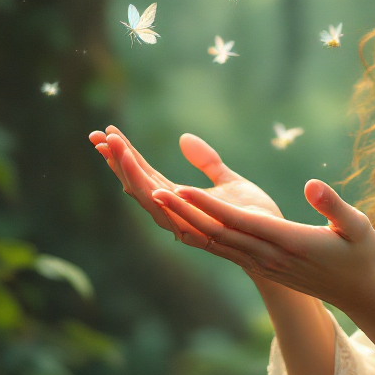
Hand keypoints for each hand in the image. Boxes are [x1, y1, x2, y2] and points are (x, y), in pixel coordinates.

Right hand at [89, 126, 280, 242]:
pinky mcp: (206, 232)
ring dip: (134, 175)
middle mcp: (176, 214)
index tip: (107, 133)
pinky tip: (156, 188)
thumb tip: (183, 138)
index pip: (143, 174)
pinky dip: (168, 203)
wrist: (277, 241)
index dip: (124, 154)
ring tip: (118, 148)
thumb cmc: (252, 213)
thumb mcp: (228, 179)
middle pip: (137, 185)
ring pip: (152, 200)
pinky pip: (182, 218)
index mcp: (178, 200)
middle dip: (117, 161)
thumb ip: (206, 161)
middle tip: (97, 136)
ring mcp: (187, 224)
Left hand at [149, 176, 374, 316]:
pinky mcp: (260, 266)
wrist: (359, 293)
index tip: (179, 187)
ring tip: (156, 200)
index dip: (207, 205)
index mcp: (288, 241)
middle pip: (217, 231)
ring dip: (184, 221)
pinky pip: (221, 250)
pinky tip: (180, 223)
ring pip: (214, 241)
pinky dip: (197, 234)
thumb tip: (311, 185)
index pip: (239, 221)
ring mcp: (261, 264)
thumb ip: (333, 206)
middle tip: (150, 189)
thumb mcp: (357, 226)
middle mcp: (267, 256)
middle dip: (183, 210)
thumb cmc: (361, 254)